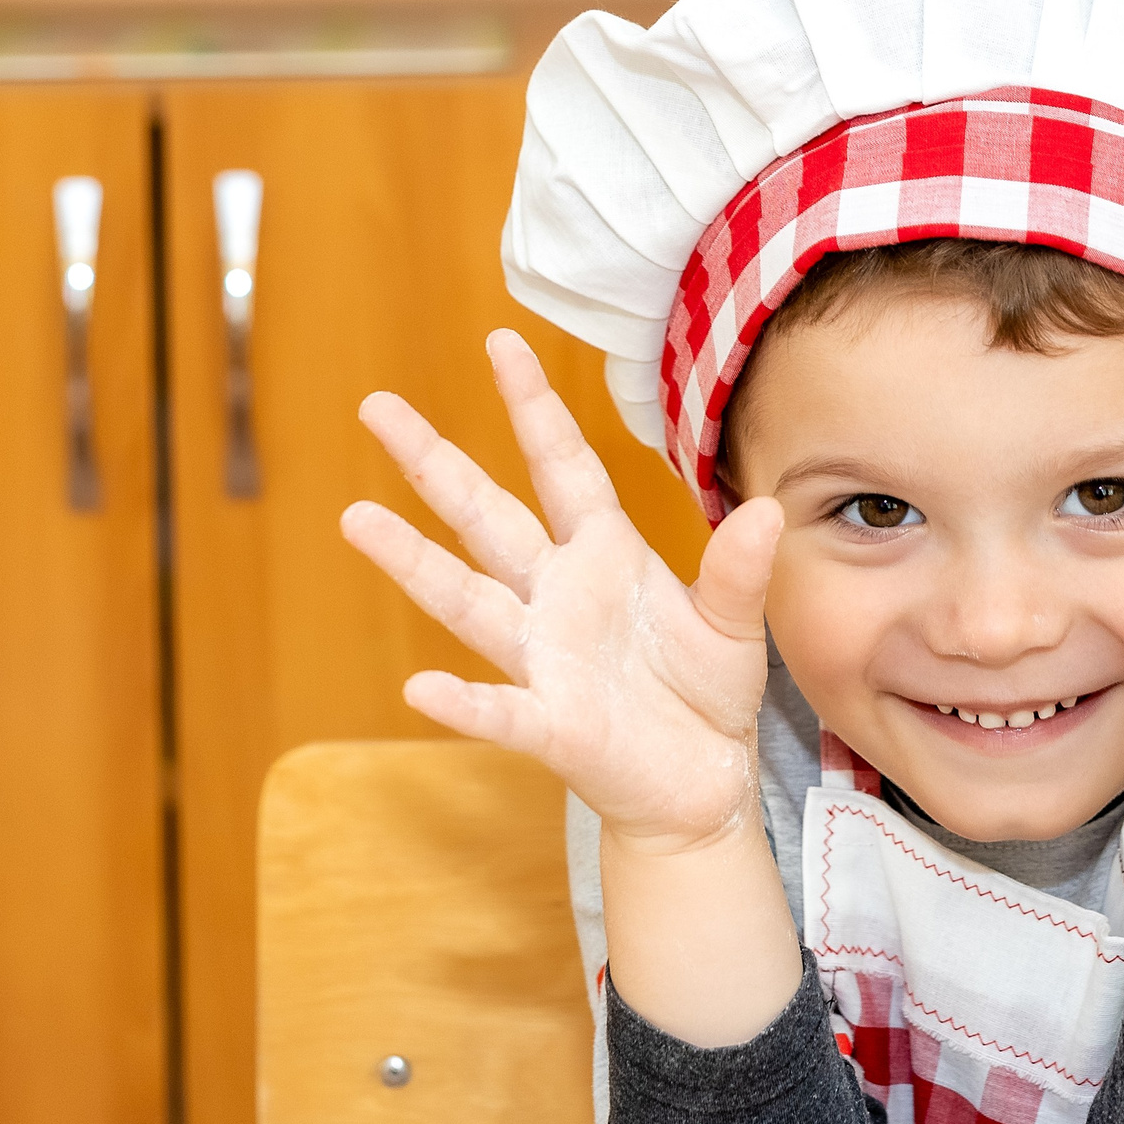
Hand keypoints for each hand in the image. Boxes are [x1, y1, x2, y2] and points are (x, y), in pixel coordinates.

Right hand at [339, 329, 785, 853]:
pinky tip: (421, 687)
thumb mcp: (732, 622)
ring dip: (415, 563)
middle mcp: (558, 596)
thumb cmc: (705, 690)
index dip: (533, 407)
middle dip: (434, 464)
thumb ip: (739, 570)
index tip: (501, 342)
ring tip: (356, 519)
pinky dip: (464, 702)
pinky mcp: (553, 726)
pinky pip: (502, 710)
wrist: (701, 780)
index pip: (563, 466)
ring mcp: (545, 659)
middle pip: (487, 518)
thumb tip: (767, 510)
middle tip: (376, 408)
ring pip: (470, 601)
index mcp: (604, 555)